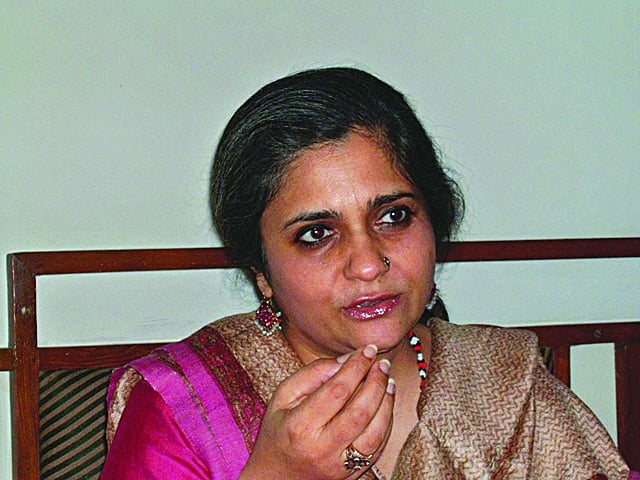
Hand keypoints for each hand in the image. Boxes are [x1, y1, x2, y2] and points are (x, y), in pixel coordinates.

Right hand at [240, 345, 394, 479]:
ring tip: (388, 381)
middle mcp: (321, 448)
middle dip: (376, 382)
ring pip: (375, 433)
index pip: (336, 390)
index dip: (356, 367)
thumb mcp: (283, 397)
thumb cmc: (279, 432)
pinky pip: (378, 448)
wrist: (275, 477)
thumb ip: (312, 374)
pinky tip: (385, 404)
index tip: (367, 350)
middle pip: (359, 411)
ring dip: (387, 403)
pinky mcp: (351, 476)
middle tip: (382, 363)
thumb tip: (345, 361)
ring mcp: (338, 466)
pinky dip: (386, 423)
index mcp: (300, 426)